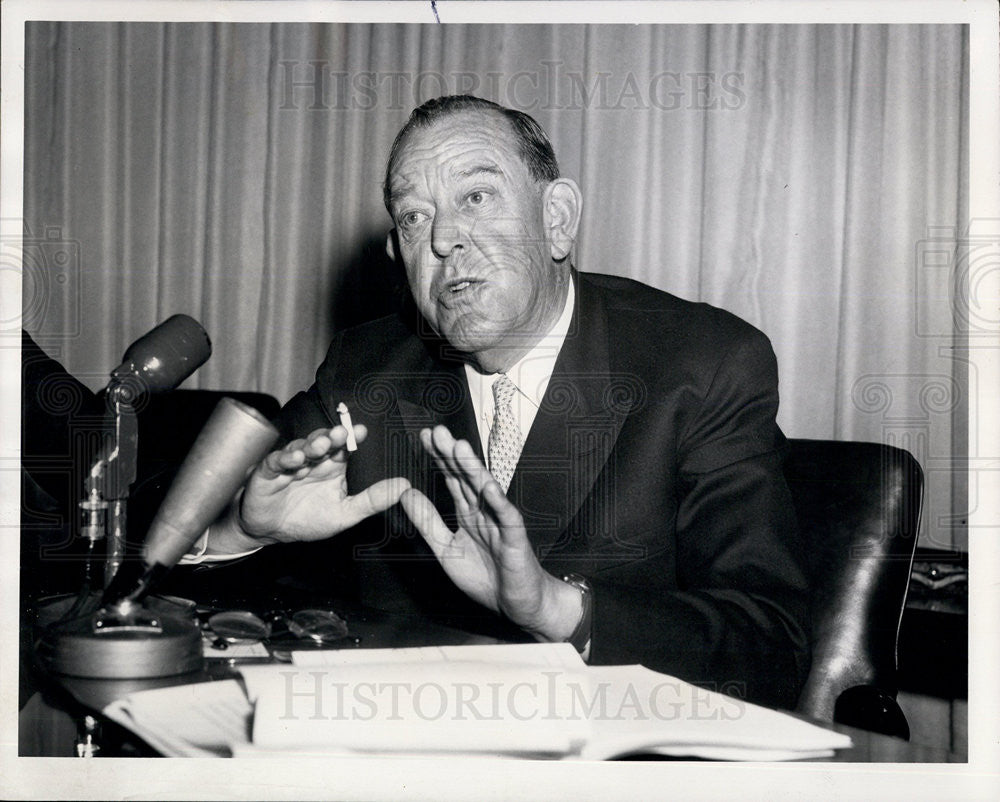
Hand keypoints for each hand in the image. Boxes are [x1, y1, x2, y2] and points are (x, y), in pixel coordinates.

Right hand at [236, 424, 409, 544]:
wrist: (272, 532)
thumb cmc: (309, 520)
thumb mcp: (345, 513)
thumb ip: (371, 501)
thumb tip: (404, 487)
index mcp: (333, 466)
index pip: (345, 448)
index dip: (352, 438)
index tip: (362, 431)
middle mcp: (314, 460)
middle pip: (324, 442)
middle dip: (332, 436)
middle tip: (341, 433)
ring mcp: (291, 464)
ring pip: (302, 447)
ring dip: (311, 445)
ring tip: (321, 445)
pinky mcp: (269, 471)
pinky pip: (277, 461)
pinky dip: (286, 458)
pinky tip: (296, 459)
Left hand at [399, 425, 581, 640]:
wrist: (517, 604)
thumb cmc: (487, 577)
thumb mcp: (445, 549)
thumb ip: (427, 522)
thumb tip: (405, 494)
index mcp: (468, 512)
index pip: (451, 478)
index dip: (438, 458)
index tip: (424, 437)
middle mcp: (484, 511)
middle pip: (466, 478)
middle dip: (452, 454)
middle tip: (437, 432)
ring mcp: (500, 522)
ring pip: (485, 491)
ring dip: (472, 469)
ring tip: (459, 448)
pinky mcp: (515, 538)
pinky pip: (506, 517)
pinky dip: (497, 502)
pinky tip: (487, 487)